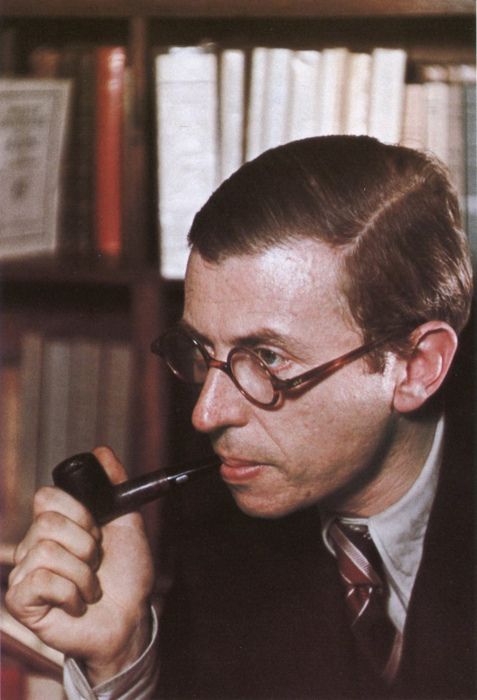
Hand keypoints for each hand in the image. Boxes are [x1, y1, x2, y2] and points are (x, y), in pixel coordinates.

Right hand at [5, 447, 154, 684]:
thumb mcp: (128, 522)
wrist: (131, 618)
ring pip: (45, 551)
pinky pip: (38, 580)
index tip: (98, 530)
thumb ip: (115, 485)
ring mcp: (25, 573)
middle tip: (95, 561)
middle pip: (46, 521)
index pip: (45, 496)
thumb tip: (101, 450)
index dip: (77, 511)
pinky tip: (77, 603)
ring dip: (82, 572)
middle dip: (84, 543)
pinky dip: (69, 591)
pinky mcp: (22, 602)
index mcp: (56, 525)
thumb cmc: (127, 575)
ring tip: (91, 587)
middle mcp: (34, 545)